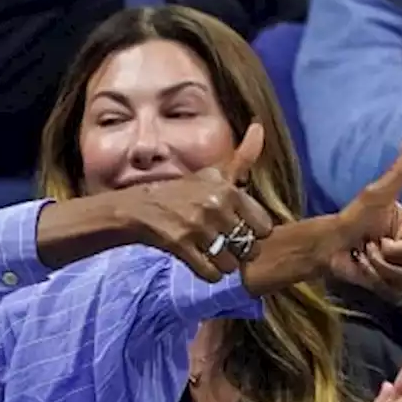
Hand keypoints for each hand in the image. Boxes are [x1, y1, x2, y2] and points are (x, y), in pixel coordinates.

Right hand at [120, 122, 274, 280]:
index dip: (252, 232)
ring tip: (213, 256)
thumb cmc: (181, 192)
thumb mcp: (211, 174)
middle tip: (224, 245)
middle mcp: (215, 207)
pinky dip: (209, 274)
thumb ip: (241, 159)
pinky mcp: (181, 246)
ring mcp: (197, 228)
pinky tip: (202, 264)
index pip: (263, 226)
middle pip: (248, 247)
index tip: (238, 229)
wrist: (138, 208)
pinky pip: (210, 273)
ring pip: (230, 263)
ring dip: (223, 264)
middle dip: (238, 251)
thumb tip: (260, 127)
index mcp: (227, 190)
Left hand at [330, 134, 401, 301]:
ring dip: (377, 270)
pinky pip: (397, 293)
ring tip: (364, 258)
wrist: (328, 247)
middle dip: (385, 259)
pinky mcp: (396, 289)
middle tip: (368, 247)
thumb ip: (400, 169)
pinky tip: (364, 272)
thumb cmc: (352, 219)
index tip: (383, 238)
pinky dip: (376, 283)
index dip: (401, 248)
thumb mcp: (376, 194)